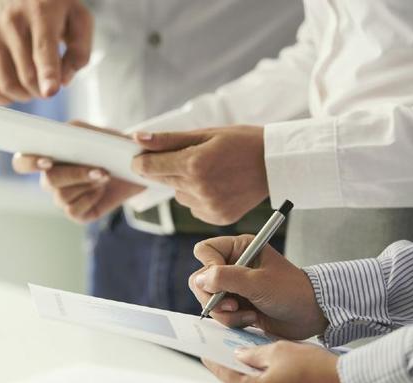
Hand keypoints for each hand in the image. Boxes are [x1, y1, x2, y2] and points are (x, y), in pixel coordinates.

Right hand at [0, 0, 92, 102]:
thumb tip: (64, 81)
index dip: (48, 75)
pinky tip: (14, 93)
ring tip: (33, 88)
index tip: (50, 91)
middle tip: (47, 87)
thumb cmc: (52, 7)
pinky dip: (2, 97)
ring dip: (24, 96)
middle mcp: (11, 21)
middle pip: (27, 75)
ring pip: (6, 83)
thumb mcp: (78, 19)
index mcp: (40, 13)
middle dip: (42, 91)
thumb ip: (79, 51)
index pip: (43, 50)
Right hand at [12, 122, 144, 222]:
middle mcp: (50, 180)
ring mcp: (62, 198)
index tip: (47, 161)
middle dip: (75, 175)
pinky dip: (90, 198)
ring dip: (87, 185)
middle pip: (48, 182)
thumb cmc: (108, 146)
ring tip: (105, 175)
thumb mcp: (93, 133)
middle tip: (99, 169)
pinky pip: (74, 210)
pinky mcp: (77, 213)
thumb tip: (63, 135)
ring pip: (62, 196)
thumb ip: (75, 131)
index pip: (22, 163)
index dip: (28, 163)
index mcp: (47, 157)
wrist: (133, 166)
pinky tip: (102, 190)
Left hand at [131, 126, 267, 224]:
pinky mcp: (217, 218)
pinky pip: (194, 208)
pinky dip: (198, 197)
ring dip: (184, 184)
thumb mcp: (206, 133)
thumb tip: (136, 138)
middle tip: (189, 158)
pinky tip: (217, 186)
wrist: (276, 164)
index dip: (141, 162)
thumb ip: (168, 139)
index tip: (140, 157)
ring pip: (178, 195)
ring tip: (210, 171)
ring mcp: (209, 206)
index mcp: (194, 163)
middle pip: (162, 181)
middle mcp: (199, 188)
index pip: (149, 168)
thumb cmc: (241, 142)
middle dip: (166, 169)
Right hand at [189, 235, 327, 339]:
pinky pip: (218, 314)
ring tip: (248, 315)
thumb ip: (226, 278)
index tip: (221, 282)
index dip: (208, 267)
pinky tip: (251, 319)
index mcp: (239, 248)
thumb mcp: (258, 282)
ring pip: (207, 299)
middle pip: (200, 279)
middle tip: (234, 305)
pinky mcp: (235, 305)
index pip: (205, 251)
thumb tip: (199, 279)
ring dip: (225, 313)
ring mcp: (232, 287)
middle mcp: (232, 265)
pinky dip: (231, 321)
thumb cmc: (291, 291)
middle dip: (214, 297)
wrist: (310, 315)